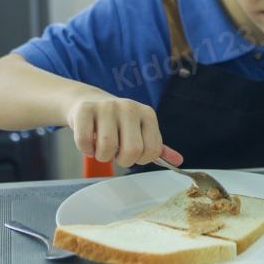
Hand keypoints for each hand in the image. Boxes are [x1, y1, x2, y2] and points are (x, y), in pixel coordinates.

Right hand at [66, 91, 183, 167]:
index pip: (152, 151)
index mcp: (147, 114)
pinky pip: (85, 141)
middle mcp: (129, 107)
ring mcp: (107, 106)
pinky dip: (86, 150)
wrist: (89, 102)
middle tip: (116, 154)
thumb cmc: (118, 123)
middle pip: (132, 150)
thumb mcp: (140, 132)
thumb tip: (178, 161)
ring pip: (108, 147)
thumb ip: (157, 148)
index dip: (140, 159)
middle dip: (122, 161)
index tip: (132, 152)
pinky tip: (89, 144)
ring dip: (102, 156)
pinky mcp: (85, 109)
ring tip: (101, 148)